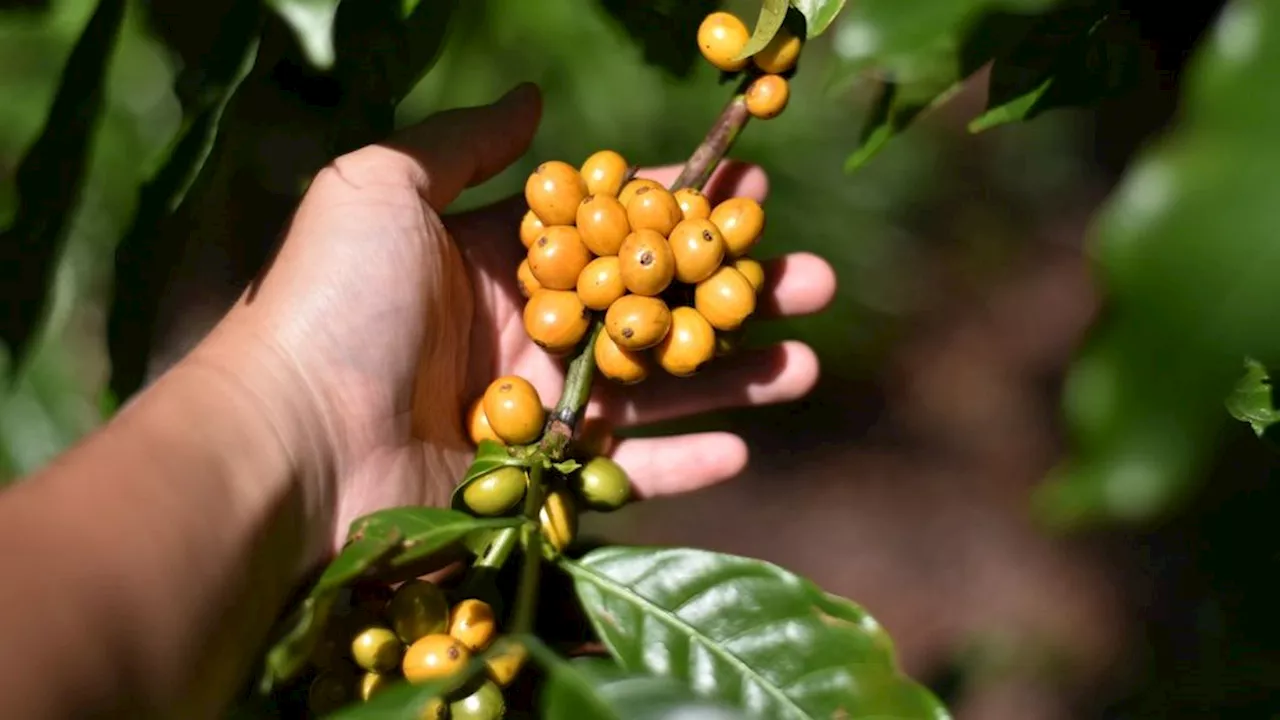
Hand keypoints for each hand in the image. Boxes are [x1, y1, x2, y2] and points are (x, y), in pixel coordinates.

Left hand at [192, 83, 836, 549]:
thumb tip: (534, 100)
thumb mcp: (383, 185)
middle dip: (735, 294)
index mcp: (495, 263)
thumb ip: (466, 143)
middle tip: (815, 280)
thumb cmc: (335, 303)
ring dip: (734, 377)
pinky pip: (626, 476)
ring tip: (809, 360)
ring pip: (656, 393)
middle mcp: (523, 336)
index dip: (681, 209)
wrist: (292, 443)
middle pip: (652, 311)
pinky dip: (684, 466)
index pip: (611, 230)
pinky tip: (746, 447)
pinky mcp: (536, 486)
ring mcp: (533, 416)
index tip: (752, 186)